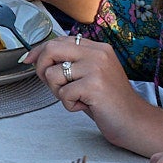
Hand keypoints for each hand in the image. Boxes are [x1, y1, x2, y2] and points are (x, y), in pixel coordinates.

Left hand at [31, 35, 152, 145]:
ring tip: (77, 98)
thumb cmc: (109, 102)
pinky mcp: (95, 85)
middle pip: (51, 49)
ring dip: (58, 92)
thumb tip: (36, 58)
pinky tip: (85, 106)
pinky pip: (63, 94)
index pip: (59, 40)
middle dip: (41, 68)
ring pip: (53, 74)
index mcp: (97, 48)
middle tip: (53, 86)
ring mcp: (97, 68)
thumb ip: (70, 64)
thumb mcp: (89, 76)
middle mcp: (98, 53)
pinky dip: (69, 105)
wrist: (135, 122)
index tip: (27, 60)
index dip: (39, 51)